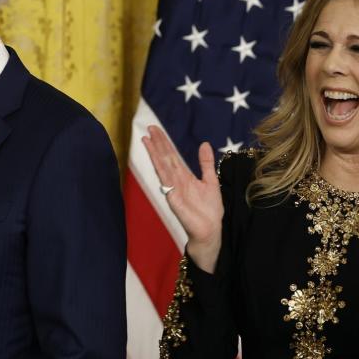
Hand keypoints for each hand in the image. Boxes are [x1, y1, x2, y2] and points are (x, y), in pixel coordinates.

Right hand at [142, 125, 222, 271]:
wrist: (210, 230)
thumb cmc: (209, 210)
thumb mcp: (210, 181)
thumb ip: (205, 163)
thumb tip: (204, 144)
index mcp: (184, 177)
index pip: (171, 156)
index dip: (164, 143)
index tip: (155, 130)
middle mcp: (176, 182)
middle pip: (165, 159)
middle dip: (157, 144)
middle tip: (149, 128)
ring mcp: (174, 191)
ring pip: (163, 169)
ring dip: (155, 155)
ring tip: (147, 141)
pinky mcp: (175, 202)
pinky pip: (168, 187)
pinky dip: (163, 175)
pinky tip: (158, 164)